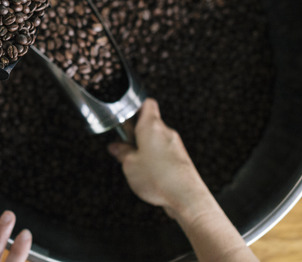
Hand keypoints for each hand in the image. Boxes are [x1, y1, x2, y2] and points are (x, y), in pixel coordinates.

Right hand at [107, 98, 208, 218]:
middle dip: (135, 132)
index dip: (135, 106)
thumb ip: (121, 152)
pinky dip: (154, 157)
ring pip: (156, 139)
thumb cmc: (159, 178)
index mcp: (151, 126)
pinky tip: (148, 172)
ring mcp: (175, 146)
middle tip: (123, 143)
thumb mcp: (130, 164)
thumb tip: (116, 147)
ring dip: (144, 146)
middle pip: (150, 122)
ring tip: (134, 161)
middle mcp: (166, 132)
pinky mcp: (180, 159)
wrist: (186, 197)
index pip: (146, 103)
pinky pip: (164, 152)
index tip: (125, 115)